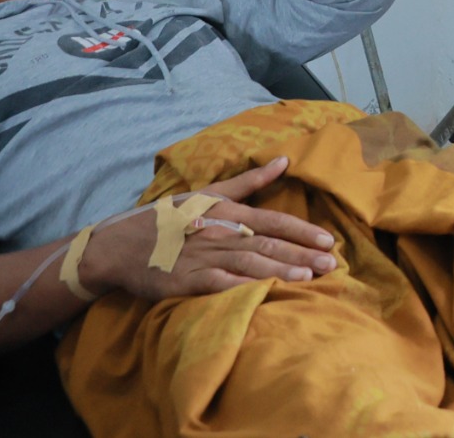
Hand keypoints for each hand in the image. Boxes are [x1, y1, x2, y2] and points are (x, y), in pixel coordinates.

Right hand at [76, 157, 337, 299]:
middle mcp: (222, 233)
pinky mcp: (190, 280)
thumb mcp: (208, 192)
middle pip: (269, 243)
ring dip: (281, 270)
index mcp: (228, 212)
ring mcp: (206, 257)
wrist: (123, 244)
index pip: (275, 221)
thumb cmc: (170, 218)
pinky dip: (245, 288)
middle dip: (302, 254)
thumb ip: (249, 181)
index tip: (328, 240)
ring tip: (309, 278)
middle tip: (331, 264)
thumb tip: (284, 160)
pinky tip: (265, 294)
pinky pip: (223, 285)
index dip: (303, 230)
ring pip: (251, 263)